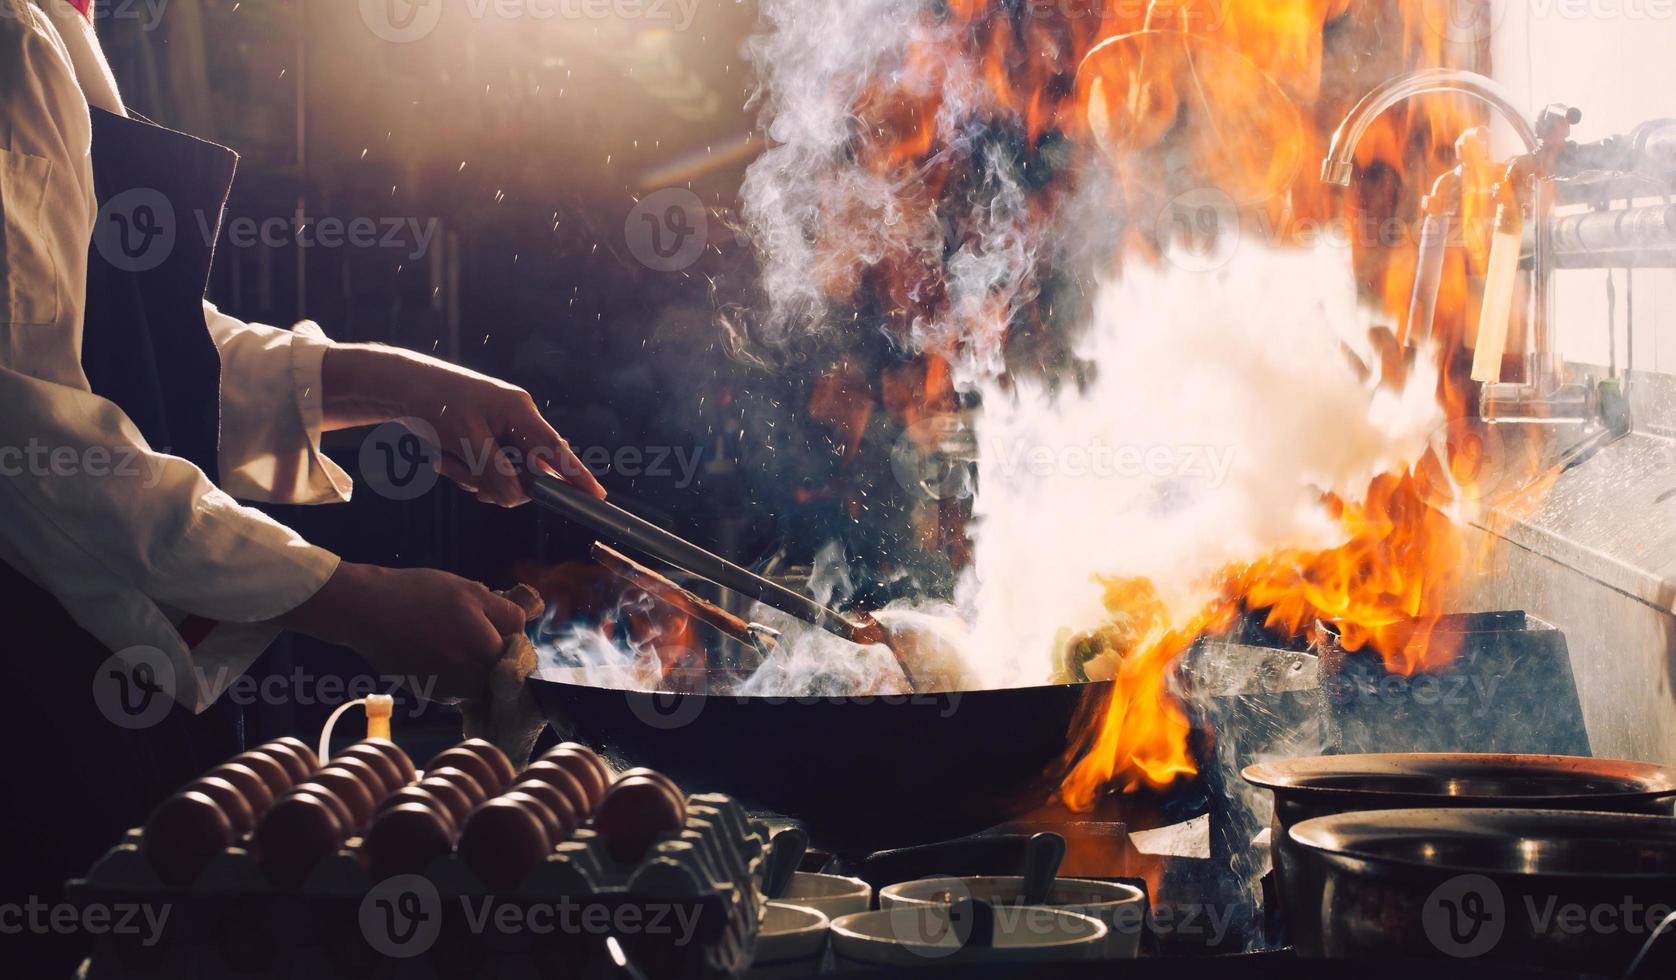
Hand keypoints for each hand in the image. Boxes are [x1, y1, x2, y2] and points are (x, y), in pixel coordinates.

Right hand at [280, 561, 529, 700]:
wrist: (367, 609)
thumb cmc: (420, 595)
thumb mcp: (472, 592)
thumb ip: (506, 613)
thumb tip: (524, 628)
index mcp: (486, 653)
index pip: (518, 660)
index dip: (513, 643)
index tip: (503, 630)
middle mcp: (468, 680)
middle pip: (497, 678)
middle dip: (493, 658)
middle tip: (475, 633)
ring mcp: (444, 690)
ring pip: (473, 686)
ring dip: (471, 668)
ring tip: (450, 639)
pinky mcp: (423, 693)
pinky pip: (449, 689)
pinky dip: (449, 674)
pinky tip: (432, 649)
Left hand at [322, 344, 605, 505]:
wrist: (401, 385)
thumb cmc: (435, 402)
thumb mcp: (464, 437)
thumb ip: (493, 468)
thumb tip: (517, 497)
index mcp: (520, 411)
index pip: (556, 450)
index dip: (577, 475)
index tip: (596, 497)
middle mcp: (518, 421)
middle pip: (529, 472)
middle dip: (498, 482)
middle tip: (467, 477)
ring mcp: (503, 432)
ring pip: (505, 476)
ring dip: (476, 478)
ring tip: (446, 461)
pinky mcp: (489, 440)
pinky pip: (489, 471)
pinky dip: (468, 473)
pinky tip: (444, 460)